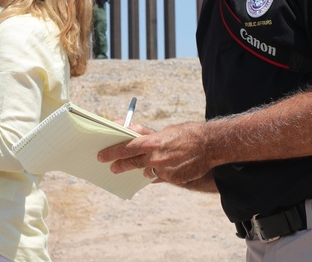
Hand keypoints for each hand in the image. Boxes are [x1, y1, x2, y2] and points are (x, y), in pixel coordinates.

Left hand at [97, 121, 212, 186]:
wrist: (210, 145)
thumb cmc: (186, 133)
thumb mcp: (164, 131)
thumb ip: (146, 135)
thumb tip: (128, 133)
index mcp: (152, 142)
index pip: (126, 148)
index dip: (112, 152)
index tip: (101, 156)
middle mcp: (156, 158)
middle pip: (131, 163)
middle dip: (120, 165)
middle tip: (112, 168)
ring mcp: (164, 170)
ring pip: (147, 171)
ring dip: (145, 168)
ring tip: (147, 164)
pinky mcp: (173, 179)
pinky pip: (161, 177)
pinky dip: (162, 172)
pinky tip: (168, 165)